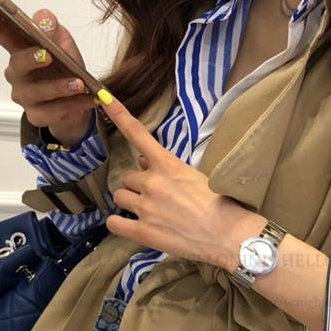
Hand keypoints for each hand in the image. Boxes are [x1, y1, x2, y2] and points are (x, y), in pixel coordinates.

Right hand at [0, 0, 96, 144]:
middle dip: (30, 58)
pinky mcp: (36, 115)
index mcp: (20, 49)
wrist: (79, 101)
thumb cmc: (66, 68)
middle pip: (17, 63)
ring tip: (78, 83)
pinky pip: (53, 110)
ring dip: (58, 86)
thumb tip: (45, 21)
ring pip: (38, 91)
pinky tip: (87, 98)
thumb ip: (53, 30)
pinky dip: (72, 104)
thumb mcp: (64, 44)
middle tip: (47, 55)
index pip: (0, 31)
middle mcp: (17, 73)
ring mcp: (24, 96)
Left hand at [96, 92, 263, 267]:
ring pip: (120, 197)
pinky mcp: (143, 232)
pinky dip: (120, 224)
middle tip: (156, 197)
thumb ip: (164, 168)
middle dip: (137, 185)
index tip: (103, 97)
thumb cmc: (219, 203)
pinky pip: (115, 223)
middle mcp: (152, 182)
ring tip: (150, 212)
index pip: (137, 133)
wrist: (227, 234)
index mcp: (167, 165)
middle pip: (126, 176)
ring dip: (130, 202)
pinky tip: (130, 226)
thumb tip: (142, 163)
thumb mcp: (194, 176)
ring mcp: (145, 208)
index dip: (118, 113)